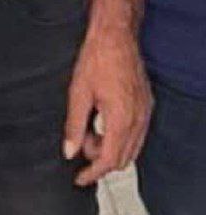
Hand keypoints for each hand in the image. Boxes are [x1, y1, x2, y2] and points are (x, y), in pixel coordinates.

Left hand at [63, 24, 152, 186]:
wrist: (115, 36)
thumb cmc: (97, 58)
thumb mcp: (78, 93)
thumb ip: (74, 126)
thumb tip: (69, 151)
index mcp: (121, 119)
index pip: (110, 160)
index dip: (93, 173)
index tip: (79, 178)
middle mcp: (138, 119)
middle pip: (122, 158)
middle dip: (100, 158)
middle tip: (80, 141)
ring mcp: (145, 112)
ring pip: (131, 148)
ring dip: (110, 147)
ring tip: (89, 128)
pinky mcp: (146, 105)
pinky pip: (136, 133)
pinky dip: (119, 136)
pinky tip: (102, 121)